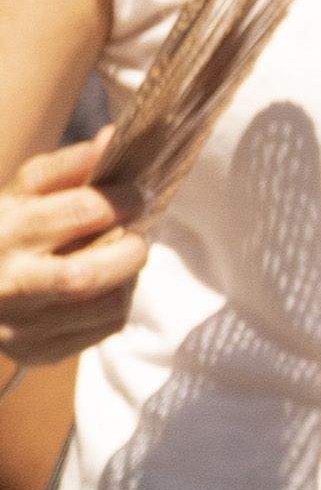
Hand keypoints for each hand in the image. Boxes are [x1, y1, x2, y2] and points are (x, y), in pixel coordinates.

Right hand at [0, 141, 148, 365]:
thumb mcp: (20, 191)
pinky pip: (103, 330)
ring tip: (119, 259)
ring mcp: (21, 325)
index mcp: (6, 232)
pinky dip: (117, 305)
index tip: (137, 195)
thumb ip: (69, 165)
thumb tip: (116, 137)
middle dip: (131, 249)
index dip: (124, 199)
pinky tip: (102, 289)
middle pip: (89, 275)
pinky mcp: (35, 351)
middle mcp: (10, 283)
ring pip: (106, 306)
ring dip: (128, 278)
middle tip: (136, 234)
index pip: (81, 212)